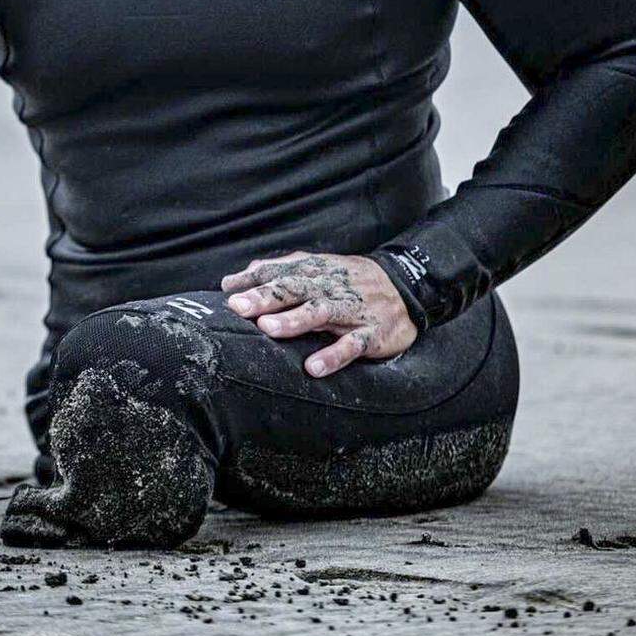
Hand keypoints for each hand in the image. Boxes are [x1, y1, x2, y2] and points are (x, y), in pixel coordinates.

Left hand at [221, 250, 416, 376]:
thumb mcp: (322, 267)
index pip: (281, 272)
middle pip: (295, 289)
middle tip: (238, 307)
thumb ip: (286, 269)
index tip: (227, 289)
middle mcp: (331, 286)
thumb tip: (249, 271)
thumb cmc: (353, 280)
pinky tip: (313, 368)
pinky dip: (333, 355)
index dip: (254, 280)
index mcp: (318, 270)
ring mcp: (352, 310)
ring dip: (293, 321)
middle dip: (265, 298)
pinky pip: (352, 345)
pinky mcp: (372, 333)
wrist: (408, 286)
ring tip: (267, 329)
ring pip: (320, 312)